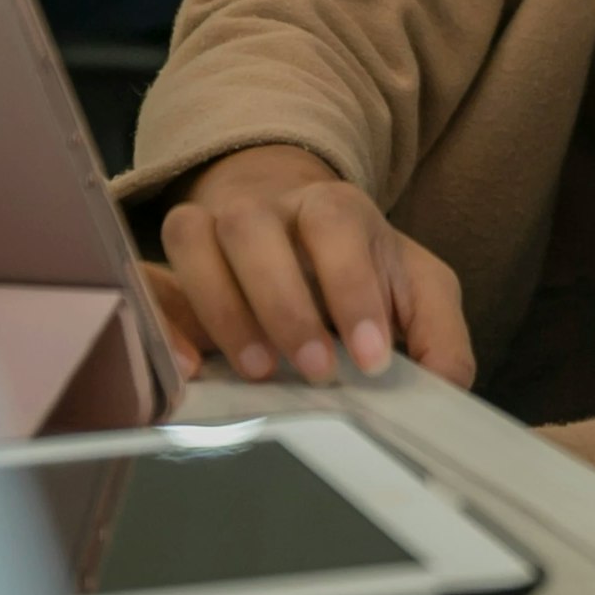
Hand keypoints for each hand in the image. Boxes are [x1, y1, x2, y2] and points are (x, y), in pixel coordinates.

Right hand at [156, 142, 475, 388]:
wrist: (294, 222)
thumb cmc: (361, 265)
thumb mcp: (416, 290)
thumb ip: (438, 334)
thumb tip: (446, 386)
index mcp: (334, 207)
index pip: (338, 228)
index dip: (352, 290)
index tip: (371, 360)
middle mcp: (266, 207)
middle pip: (255, 228)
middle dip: (285, 304)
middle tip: (317, 372)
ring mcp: (211, 226)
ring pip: (195, 238)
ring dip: (224, 308)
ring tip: (261, 372)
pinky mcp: (171, 261)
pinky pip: (148, 276)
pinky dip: (159, 320)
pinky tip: (187, 369)